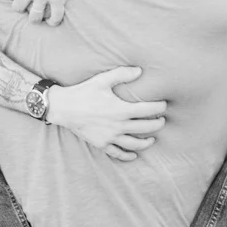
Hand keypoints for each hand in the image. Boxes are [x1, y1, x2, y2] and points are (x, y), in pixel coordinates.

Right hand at [48, 67, 167, 161]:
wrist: (63, 108)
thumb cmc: (83, 92)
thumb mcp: (102, 80)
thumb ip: (122, 74)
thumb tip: (140, 71)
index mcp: (121, 110)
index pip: (148, 110)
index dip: (159, 107)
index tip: (164, 105)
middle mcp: (118, 126)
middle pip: (145, 128)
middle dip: (157, 124)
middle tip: (162, 120)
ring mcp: (110, 137)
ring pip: (134, 144)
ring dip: (147, 142)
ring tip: (152, 139)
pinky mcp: (101, 144)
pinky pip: (118, 153)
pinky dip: (128, 156)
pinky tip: (134, 155)